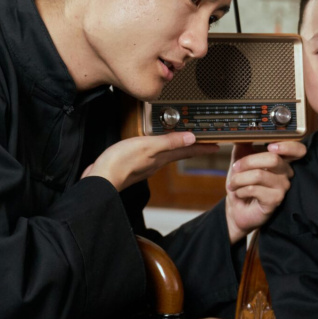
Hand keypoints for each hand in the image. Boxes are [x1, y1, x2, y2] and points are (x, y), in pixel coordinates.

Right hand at [82, 132, 217, 192]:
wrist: (100, 180)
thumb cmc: (120, 163)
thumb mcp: (147, 147)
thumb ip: (168, 142)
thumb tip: (192, 138)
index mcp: (161, 158)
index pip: (187, 151)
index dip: (203, 148)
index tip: (217, 146)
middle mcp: (156, 162)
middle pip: (180, 153)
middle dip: (193, 147)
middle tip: (206, 143)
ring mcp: (144, 165)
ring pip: (167, 154)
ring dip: (178, 148)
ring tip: (185, 142)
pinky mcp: (132, 164)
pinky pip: (152, 154)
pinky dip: (160, 149)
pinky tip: (156, 147)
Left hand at [224, 140, 306, 243]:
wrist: (236, 208)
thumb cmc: (242, 184)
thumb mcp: (240, 161)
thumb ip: (243, 146)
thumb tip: (243, 133)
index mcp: (281, 160)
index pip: (297, 150)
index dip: (287, 146)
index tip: (270, 146)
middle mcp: (286, 173)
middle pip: (273, 159)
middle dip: (248, 162)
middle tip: (236, 168)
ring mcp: (282, 187)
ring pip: (259, 174)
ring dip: (240, 179)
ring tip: (234, 184)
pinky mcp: (275, 200)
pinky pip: (255, 189)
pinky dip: (241, 190)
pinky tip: (240, 194)